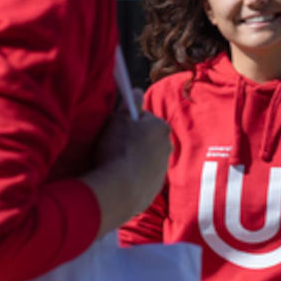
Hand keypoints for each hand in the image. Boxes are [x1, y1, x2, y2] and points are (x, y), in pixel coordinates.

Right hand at [83, 104, 169, 230]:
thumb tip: (137, 91)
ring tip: (113, 164)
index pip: (143, 118)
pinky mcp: (154, 189)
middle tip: (113, 145)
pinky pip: (141, 178)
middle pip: (146, 139)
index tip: (115, 127)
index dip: (126, 121)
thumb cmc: (118, 149)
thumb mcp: (118, 119)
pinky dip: (131, 177)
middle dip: (132, 140)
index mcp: (161, 128)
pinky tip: (118, 179)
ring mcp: (162, 170)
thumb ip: (130, 104)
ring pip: (144, 159)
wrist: (120, 189)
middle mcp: (167, 148)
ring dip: (132, 159)